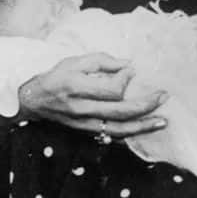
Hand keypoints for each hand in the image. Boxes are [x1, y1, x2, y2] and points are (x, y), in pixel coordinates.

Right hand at [18, 52, 168, 139]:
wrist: (33, 100)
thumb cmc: (56, 77)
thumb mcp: (75, 61)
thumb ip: (102, 61)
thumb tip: (128, 65)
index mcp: (76, 87)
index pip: (110, 90)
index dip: (125, 80)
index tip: (131, 71)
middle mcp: (81, 108)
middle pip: (119, 112)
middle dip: (145, 105)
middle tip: (163, 96)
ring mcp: (83, 124)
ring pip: (118, 130)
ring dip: (143, 126)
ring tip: (162, 121)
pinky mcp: (85, 132)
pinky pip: (111, 136)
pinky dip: (130, 135)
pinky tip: (145, 130)